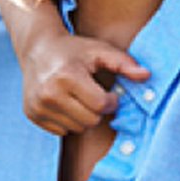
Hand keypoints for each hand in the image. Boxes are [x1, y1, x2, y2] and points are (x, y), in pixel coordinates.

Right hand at [19, 34, 149, 135]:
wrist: (37, 49)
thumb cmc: (74, 50)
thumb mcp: (100, 50)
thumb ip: (125, 63)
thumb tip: (148, 76)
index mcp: (67, 76)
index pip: (100, 105)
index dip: (111, 101)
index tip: (109, 93)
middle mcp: (49, 93)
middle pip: (90, 121)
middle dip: (98, 110)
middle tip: (94, 95)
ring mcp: (38, 106)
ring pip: (76, 129)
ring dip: (83, 117)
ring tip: (78, 97)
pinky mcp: (31, 114)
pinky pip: (61, 131)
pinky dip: (68, 121)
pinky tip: (65, 103)